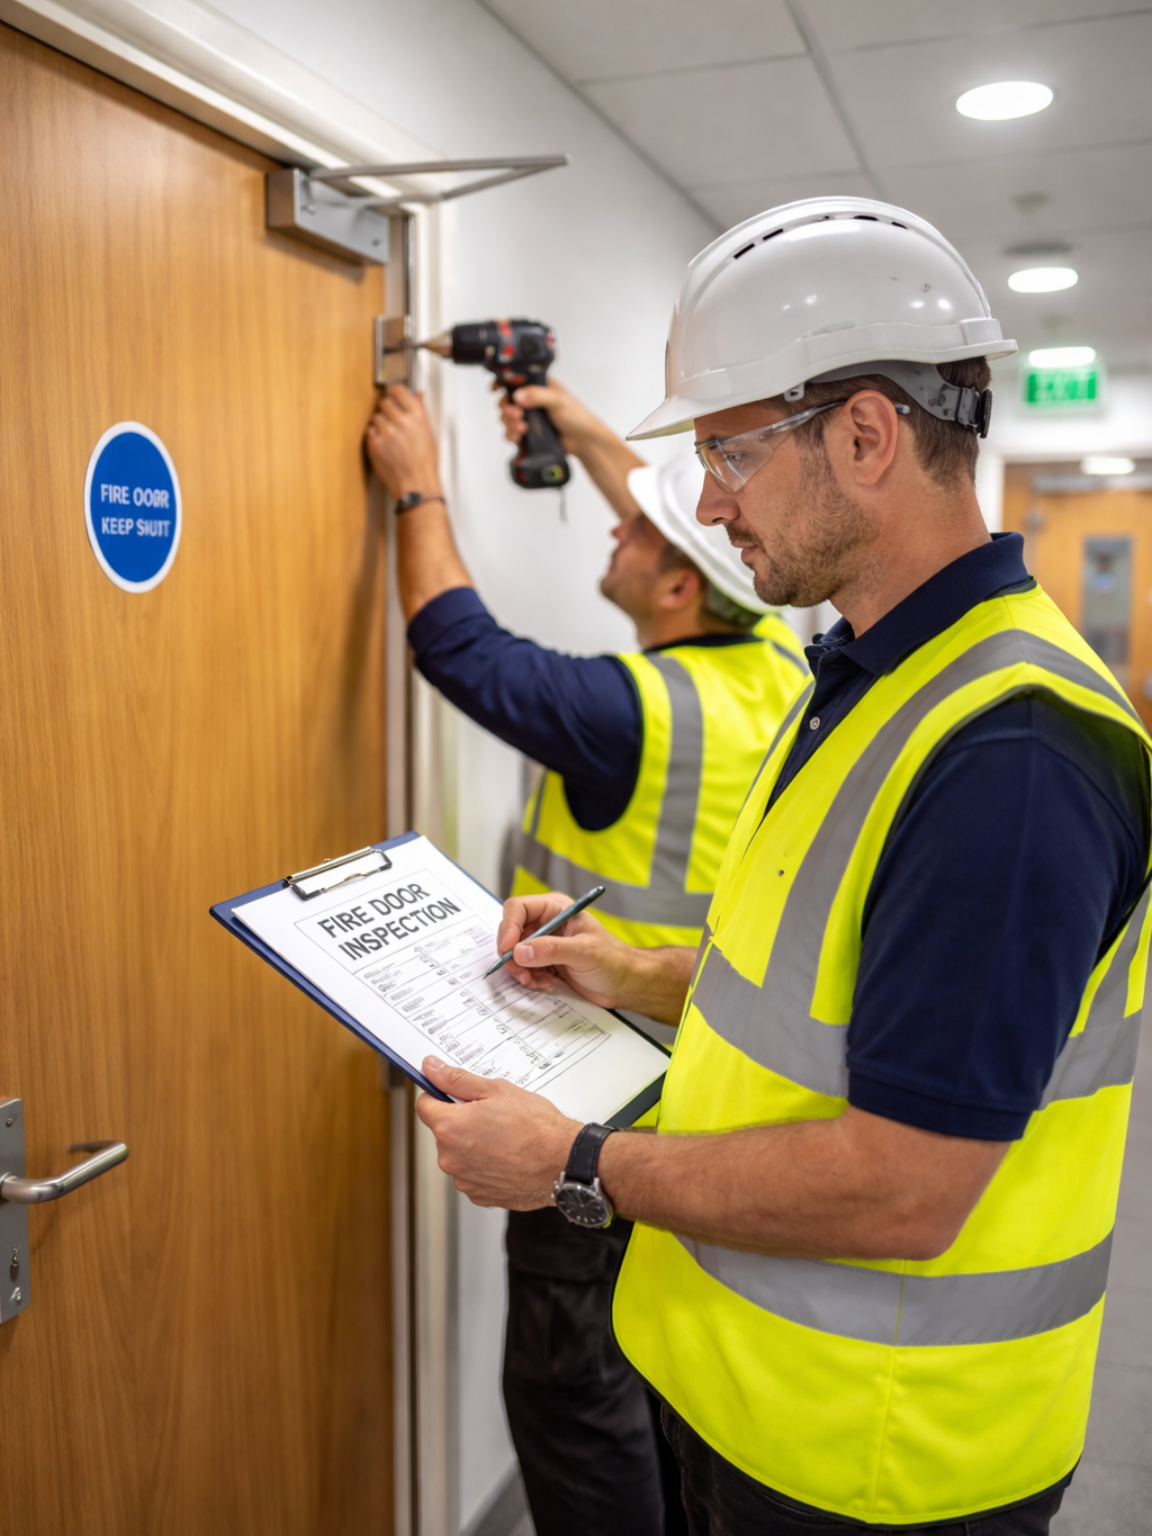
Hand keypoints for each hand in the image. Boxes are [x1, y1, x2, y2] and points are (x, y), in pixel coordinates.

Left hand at [366, 385, 442, 499]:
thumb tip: (419, 394)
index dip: (393, 392)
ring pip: (375, 417)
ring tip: (389, 437)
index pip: (399, 391)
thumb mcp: (429, 433)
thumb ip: (421, 410)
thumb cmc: (424, 463)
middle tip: (391, 419)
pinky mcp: (375, 444)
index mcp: (417, 417)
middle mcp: (402, 422)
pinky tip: (384, 445)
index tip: (392, 394)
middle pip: (384, 402)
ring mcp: (387, 433)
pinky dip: (374, 436)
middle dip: (386, 409)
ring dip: (380, 424)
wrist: (415, 483)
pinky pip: (369, 431)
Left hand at [416, 1057, 579, 1207]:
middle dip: (461, 1121)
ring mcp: (464, 1180)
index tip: (453, 1094)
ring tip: (504, 1137)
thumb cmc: (536, 1127)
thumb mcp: (497, 1089)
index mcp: (450, 1128)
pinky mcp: (479, 1195)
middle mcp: (451, 1158)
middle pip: (443, 1131)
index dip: (438, 1095)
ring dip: (472, 1145)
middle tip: (491, 1114)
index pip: (424, 1106)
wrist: (564, 1162)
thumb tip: (432, 1069)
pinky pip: (472, 1173)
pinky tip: (506, 1155)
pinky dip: (484, 1165)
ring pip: (458, 1154)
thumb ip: (457, 1080)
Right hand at [495, 377, 603, 455]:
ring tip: (522, 428)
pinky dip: (510, 435)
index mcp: (538, 386)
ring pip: (506, 417)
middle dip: (507, 409)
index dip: (502, 383)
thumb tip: (518, 395)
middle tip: (517, 415)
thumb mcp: (558, 400)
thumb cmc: (577, 417)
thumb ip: (538, 395)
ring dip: (509, 423)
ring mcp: (529, 417)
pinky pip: (511, 432)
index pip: (515, 380)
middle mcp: (531, 400)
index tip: (495, 390)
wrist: (583, 441)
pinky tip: (518, 436)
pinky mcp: (528, 432)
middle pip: (506, 400)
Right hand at [496, 892, 639, 1006]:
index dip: (508, 927)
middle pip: (511, 932)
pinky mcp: (545, 962)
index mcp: (555, 909)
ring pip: (514, 953)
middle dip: (512, 954)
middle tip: (522, 973)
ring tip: (539, 981)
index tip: (508, 949)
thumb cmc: (613, 961)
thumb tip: (520, 951)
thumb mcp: (584, 952)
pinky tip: (547, 983)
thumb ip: (551, 950)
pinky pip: (523, 969)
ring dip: (521, 970)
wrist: (625, 984)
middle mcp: (546, 923)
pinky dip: (530, 979)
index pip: (518, 908)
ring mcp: (544, 944)